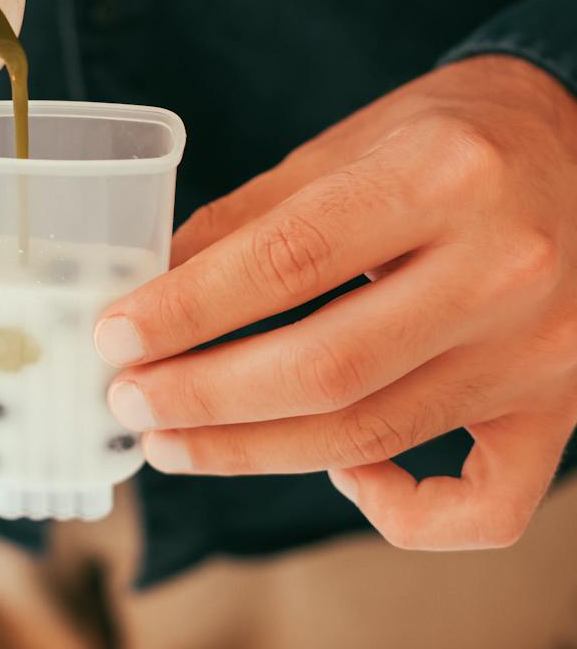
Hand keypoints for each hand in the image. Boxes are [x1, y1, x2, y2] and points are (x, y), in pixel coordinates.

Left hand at [97, 56, 576, 550]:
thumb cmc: (460, 136)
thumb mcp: (354, 142)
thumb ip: (254, 217)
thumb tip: (155, 287)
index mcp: (443, 176)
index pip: (290, 261)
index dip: (188, 309)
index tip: (117, 336)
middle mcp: (502, 267)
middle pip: (326, 369)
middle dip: (204, 397)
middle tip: (130, 402)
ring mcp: (540, 351)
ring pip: (375, 436)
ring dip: (254, 452)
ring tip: (174, 441)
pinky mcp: (561, 408)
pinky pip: (484, 507)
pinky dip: (401, 513)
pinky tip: (339, 475)